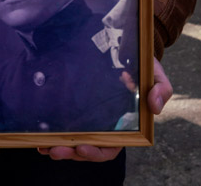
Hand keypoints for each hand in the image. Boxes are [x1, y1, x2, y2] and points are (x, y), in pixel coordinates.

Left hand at [39, 58, 171, 162]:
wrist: (127, 47)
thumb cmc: (143, 66)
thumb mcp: (156, 75)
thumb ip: (161, 89)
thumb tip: (155, 107)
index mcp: (124, 125)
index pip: (110, 147)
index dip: (97, 152)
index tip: (83, 147)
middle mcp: (105, 126)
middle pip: (87, 148)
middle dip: (71, 152)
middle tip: (55, 150)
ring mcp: (90, 118)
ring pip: (73, 141)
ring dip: (58, 147)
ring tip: (44, 146)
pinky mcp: (77, 107)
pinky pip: (64, 125)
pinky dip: (52, 133)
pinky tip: (39, 135)